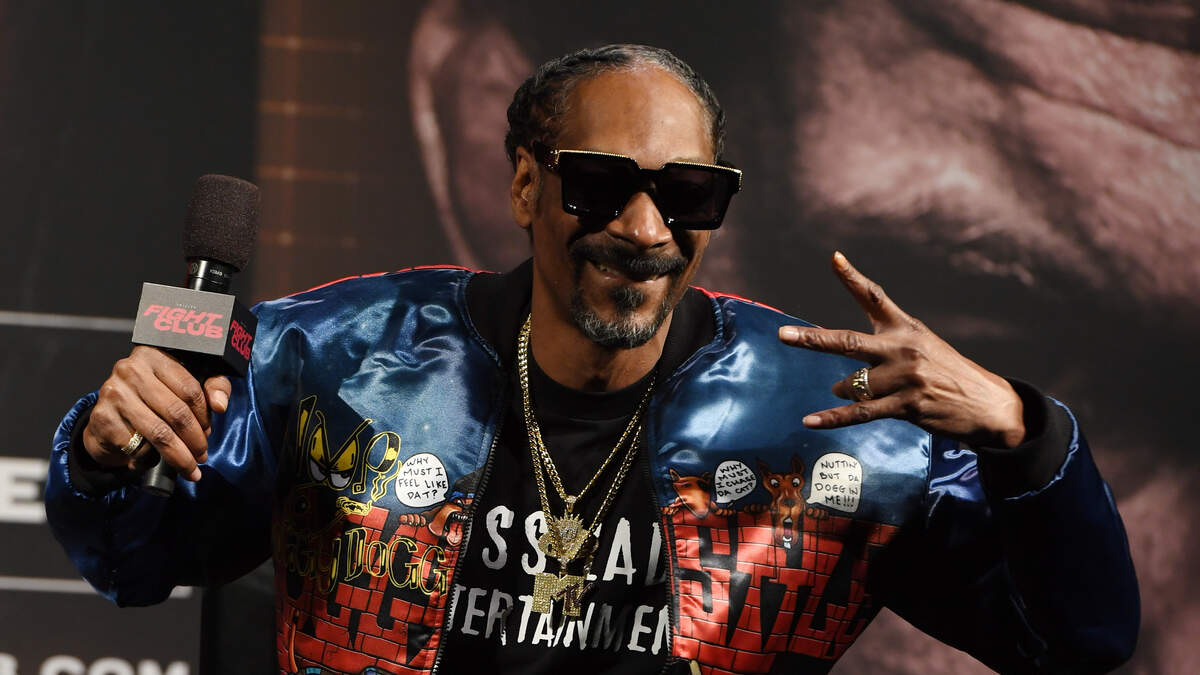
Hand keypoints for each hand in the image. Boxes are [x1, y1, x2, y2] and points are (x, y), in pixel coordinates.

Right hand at [81, 346, 231, 480]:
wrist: (109, 416)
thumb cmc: (154, 399)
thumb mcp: (186, 385)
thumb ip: (212, 387)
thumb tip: (220, 405)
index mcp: (154, 355)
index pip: (191, 389)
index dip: (205, 416)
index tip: (209, 432)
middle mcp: (131, 370)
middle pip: (177, 413)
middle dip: (195, 441)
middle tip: (202, 457)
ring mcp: (114, 394)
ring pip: (159, 433)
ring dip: (179, 457)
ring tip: (190, 468)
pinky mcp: (103, 418)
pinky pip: (136, 447)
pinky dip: (149, 459)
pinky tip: (153, 460)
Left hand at [778, 252, 1025, 447]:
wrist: (990, 404)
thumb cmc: (948, 373)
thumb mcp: (922, 345)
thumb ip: (883, 346)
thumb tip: (838, 375)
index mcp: (906, 327)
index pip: (875, 297)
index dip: (852, 277)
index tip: (834, 258)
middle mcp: (903, 349)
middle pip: (849, 341)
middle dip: (813, 339)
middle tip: (784, 336)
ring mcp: (905, 378)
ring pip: (853, 384)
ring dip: (843, 390)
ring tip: (844, 390)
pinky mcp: (906, 406)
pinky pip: (860, 412)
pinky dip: (833, 418)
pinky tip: (810, 420)